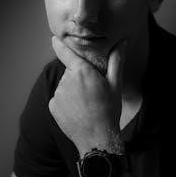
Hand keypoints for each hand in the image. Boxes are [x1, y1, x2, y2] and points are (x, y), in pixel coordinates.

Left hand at [49, 36, 126, 153]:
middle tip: (92, 92)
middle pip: (71, 72)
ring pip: (65, 86)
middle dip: (79, 77)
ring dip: (73, 91)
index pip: (65, 52)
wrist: (97, 138)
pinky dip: (67, 103)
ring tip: (87, 104)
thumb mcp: (115, 85)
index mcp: (81, 71)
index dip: (59, 44)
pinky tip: (78, 111)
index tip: (54, 38)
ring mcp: (58, 94)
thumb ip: (116, 61)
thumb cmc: (109, 110)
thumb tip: (123, 42)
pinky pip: (60, 99)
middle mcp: (66, 80)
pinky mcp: (53, 106)